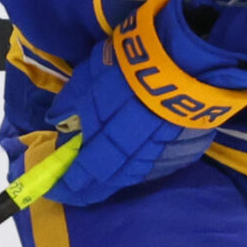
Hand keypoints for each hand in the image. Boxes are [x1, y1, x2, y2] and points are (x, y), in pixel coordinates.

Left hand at [45, 0, 246, 208]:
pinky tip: (138, 161)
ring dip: (118, 177)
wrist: (191, 56)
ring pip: (137, 173)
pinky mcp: (188, 146)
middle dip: (92, 187)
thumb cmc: (133, 63)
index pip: (84, 172)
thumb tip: (60, 122)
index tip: (55, 188)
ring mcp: (164, 153)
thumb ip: (72, 102)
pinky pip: (161, 163)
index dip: (69, 183)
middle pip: (111, 179)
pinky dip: (145, 165)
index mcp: (108, 138)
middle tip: (80, 191)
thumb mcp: (91, 74)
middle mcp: (135, 154)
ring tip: (105, 178)